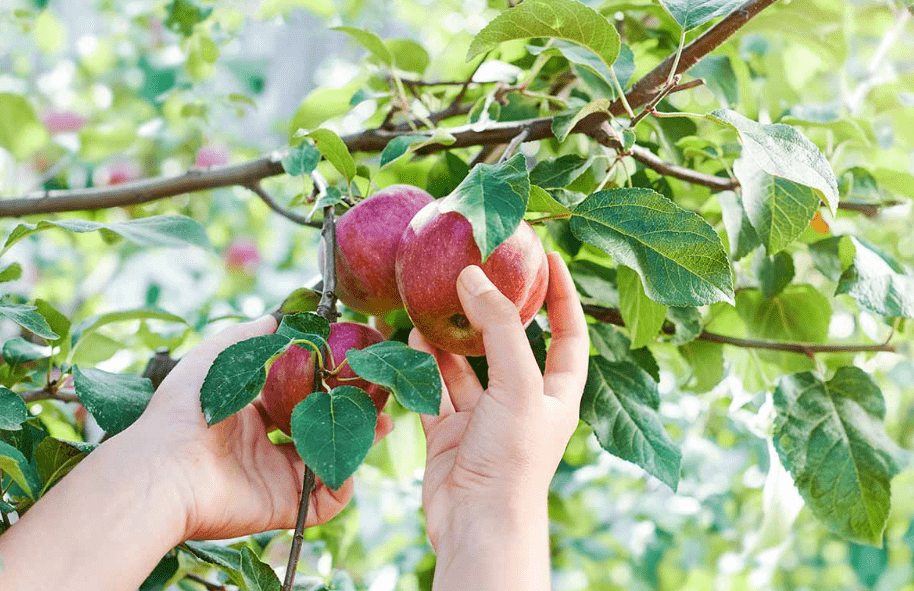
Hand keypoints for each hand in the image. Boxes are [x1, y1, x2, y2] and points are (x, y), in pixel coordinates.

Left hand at [136, 315, 393, 540]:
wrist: (167, 467)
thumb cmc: (185, 410)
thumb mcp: (213, 358)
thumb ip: (246, 336)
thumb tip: (274, 316)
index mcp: (249, 413)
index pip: (297, 397)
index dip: (326, 383)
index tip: (352, 367)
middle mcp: (264, 446)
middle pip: (320, 428)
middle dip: (351, 413)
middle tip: (379, 397)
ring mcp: (275, 477)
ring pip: (328, 459)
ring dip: (358, 442)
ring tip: (382, 422)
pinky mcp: (283, 505)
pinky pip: (324, 500)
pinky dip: (343, 484)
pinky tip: (351, 461)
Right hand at [409, 253, 587, 561]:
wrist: (477, 524)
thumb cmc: (513, 459)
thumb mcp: (518, 384)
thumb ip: (499, 327)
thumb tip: (472, 276)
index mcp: (556, 393)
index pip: (568, 334)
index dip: (563, 295)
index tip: (549, 257)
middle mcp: (522, 401)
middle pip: (511, 344)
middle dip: (494, 311)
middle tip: (476, 271)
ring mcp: (485, 417)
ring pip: (467, 366)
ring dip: (451, 338)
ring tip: (433, 302)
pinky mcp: (451, 432)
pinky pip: (436, 390)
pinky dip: (424, 367)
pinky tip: (412, 341)